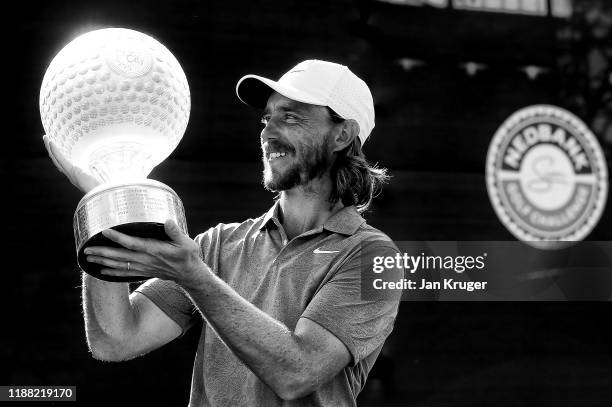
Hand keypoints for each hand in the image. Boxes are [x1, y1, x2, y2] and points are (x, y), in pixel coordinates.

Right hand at [43, 135, 101, 193]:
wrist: (103, 195)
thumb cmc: (104, 188)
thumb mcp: (102, 176)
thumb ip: (103, 171)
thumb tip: (113, 163)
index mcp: (77, 176)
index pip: (64, 165)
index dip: (58, 156)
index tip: (55, 148)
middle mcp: (71, 175)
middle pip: (57, 161)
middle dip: (51, 150)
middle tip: (46, 139)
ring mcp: (71, 174)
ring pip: (56, 159)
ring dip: (50, 148)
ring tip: (46, 138)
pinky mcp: (73, 171)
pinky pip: (61, 160)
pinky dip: (56, 151)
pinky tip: (51, 143)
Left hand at [84, 220, 207, 288]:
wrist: (189, 274)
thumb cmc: (188, 256)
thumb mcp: (187, 243)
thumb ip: (176, 232)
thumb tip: (168, 220)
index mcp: (155, 251)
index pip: (133, 244)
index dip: (118, 238)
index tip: (105, 231)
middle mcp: (146, 260)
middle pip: (120, 256)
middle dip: (102, 253)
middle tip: (86, 249)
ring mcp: (143, 267)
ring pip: (119, 265)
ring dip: (103, 262)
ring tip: (88, 258)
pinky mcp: (143, 272)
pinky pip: (124, 273)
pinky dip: (112, 272)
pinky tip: (101, 271)